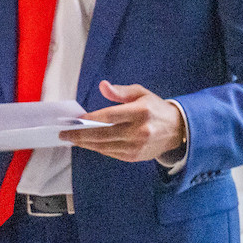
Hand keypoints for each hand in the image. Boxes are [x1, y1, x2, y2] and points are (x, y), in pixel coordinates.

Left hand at [65, 80, 187, 161]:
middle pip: (102, 134)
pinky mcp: (134, 156)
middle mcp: (139, 130)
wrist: (178, 130)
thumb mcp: (141, 94)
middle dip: (80, 135)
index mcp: (141, 111)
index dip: (90, 119)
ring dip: (85, 143)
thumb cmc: (154, 108)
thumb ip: (121, 92)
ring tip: (71, 139)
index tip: (75, 120)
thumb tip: (103, 86)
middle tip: (64, 134)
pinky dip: (97, 148)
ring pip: (103, 146)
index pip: (110, 116)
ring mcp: (137, 146)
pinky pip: (110, 153)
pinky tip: (87, 143)